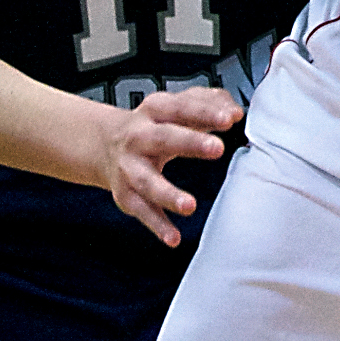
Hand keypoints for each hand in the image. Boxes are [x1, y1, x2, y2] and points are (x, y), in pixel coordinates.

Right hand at [105, 86, 241, 245]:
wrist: (105, 144)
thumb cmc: (153, 125)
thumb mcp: (177, 106)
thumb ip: (208, 103)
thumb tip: (234, 111)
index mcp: (155, 110)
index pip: (181, 107)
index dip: (206, 112)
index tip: (229, 118)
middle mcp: (139, 137)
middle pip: (163, 138)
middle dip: (190, 142)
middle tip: (217, 148)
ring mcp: (130, 167)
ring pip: (148, 181)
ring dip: (168, 194)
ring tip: (190, 205)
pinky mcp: (126, 194)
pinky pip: (142, 211)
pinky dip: (157, 226)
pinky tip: (173, 238)